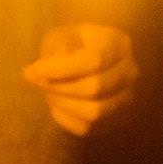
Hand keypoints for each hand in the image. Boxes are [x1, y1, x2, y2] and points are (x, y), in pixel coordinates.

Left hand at [22, 23, 136, 135]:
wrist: (87, 56)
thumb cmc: (72, 42)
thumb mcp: (62, 35)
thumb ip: (54, 50)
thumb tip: (38, 73)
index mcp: (118, 43)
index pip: (94, 61)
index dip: (61, 69)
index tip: (33, 69)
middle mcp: (129, 71)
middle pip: (94, 88)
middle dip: (58, 87)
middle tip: (35, 79)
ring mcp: (126, 97)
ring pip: (93, 111)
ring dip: (62, 103)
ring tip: (46, 91)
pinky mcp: (114, 119)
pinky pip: (87, 127)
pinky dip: (64, 118)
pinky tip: (56, 103)